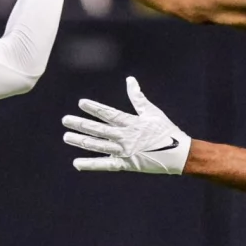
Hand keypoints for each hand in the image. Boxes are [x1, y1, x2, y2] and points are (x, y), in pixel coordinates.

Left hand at [62, 77, 190, 174]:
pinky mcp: (126, 164)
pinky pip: (106, 165)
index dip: (95, 108)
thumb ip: (138, 97)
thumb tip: (130, 79)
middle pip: (99, 130)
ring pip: (99, 146)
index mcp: (132, 123)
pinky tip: (77, 163)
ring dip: (81, 141)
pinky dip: (91, 165)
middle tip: (65, 120)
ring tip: (66, 137)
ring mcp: (125, 152)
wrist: (179, 154)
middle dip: (81, 124)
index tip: (81, 103)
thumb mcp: (152, 112)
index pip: (109, 114)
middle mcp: (126, 137)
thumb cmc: (166, 131)